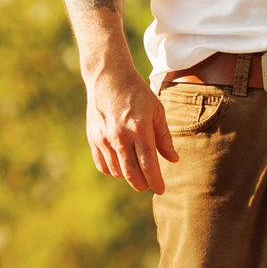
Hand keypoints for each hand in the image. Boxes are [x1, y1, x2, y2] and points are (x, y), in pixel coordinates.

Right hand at [85, 67, 176, 193]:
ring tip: (137, 172)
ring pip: (117, 171)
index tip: (161, 190)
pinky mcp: (93, 138)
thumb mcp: (157, 110)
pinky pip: (102, 165)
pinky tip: (122, 165)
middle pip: (131, 172)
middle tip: (149, 185)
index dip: (155, 180)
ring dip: (128, 177)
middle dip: (142, 184)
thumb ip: (164, 137)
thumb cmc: (137, 93)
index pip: (148, 163)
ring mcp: (103, 138)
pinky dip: (113, 171)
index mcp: (139, 128)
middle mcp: (119, 136)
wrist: (108, 78)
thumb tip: (174, 160)